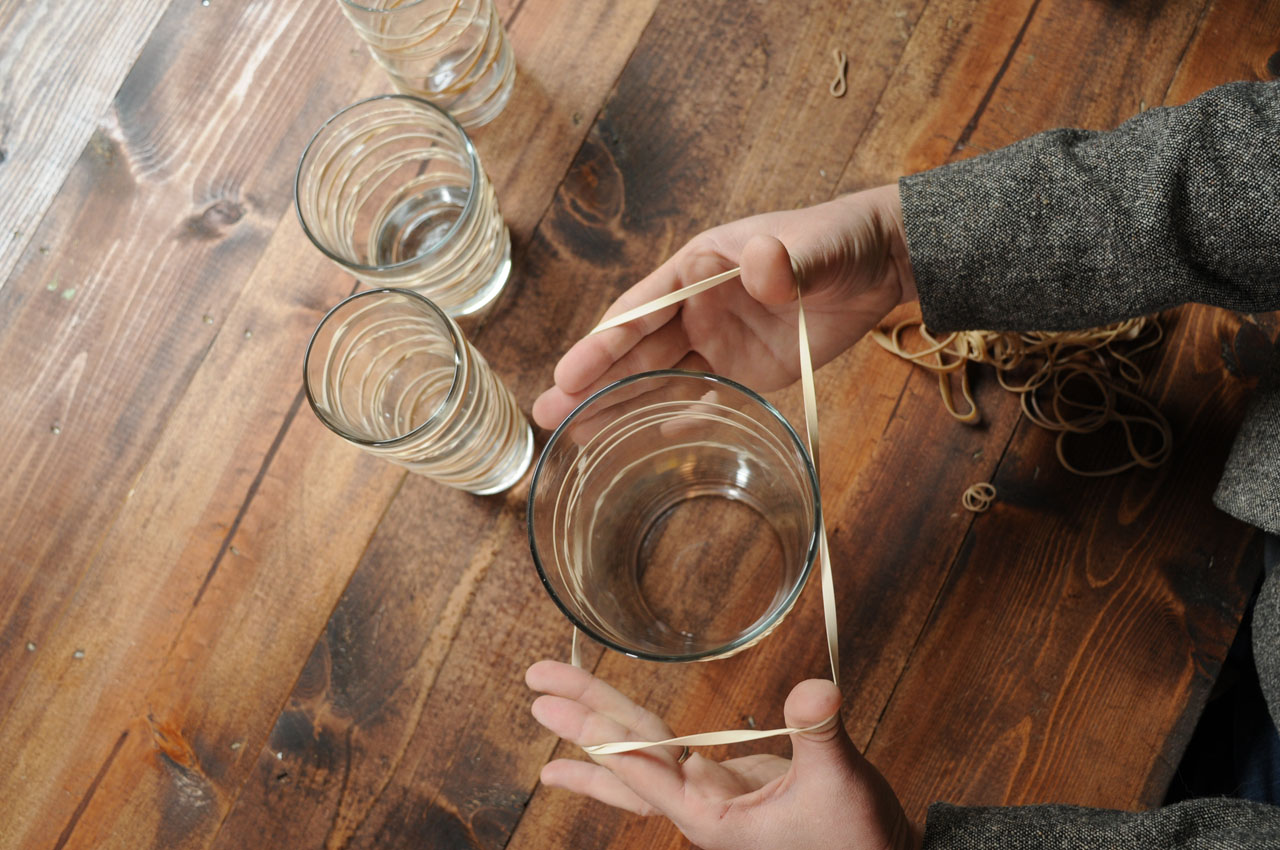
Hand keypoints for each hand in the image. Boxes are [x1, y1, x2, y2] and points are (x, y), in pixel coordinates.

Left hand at [526, 660, 921, 849]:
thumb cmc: (860, 839)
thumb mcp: (841, 785)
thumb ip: (820, 734)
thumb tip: (814, 687)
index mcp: (713, 817)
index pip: (643, 769)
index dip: (598, 736)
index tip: (554, 711)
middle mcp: (700, 806)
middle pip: (630, 755)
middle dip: (583, 718)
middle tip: (534, 681)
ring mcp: (709, 793)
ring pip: (642, 755)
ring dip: (599, 725)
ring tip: (544, 705)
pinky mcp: (726, 781)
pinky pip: (665, 759)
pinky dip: (631, 749)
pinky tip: (592, 751)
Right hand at [533, 185, 915, 428]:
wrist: (880, 264)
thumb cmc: (840, 242)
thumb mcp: (817, 248)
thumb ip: (788, 260)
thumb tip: (760, 267)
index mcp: (698, 268)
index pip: (640, 310)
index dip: (602, 344)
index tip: (567, 374)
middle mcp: (697, 305)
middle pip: (636, 350)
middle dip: (591, 383)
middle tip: (545, 417)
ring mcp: (718, 339)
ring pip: (658, 377)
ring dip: (618, 404)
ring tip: (575, 435)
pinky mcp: (745, 368)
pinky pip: (703, 397)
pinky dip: (675, 418)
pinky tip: (643, 440)